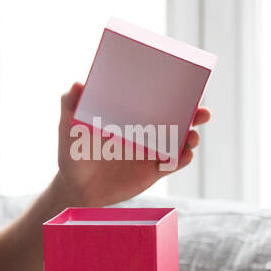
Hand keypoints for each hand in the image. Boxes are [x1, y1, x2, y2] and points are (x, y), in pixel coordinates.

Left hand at [54, 81, 210, 206]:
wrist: (75, 187)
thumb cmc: (72, 152)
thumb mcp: (68, 126)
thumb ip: (69, 104)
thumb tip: (78, 83)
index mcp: (131, 114)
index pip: (158, 98)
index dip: (177, 91)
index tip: (191, 84)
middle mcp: (146, 130)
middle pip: (178, 118)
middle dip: (195, 113)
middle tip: (202, 112)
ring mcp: (152, 151)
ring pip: (181, 141)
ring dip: (192, 137)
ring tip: (192, 137)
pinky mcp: (153, 172)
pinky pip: (174, 164)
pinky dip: (183, 159)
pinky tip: (184, 156)